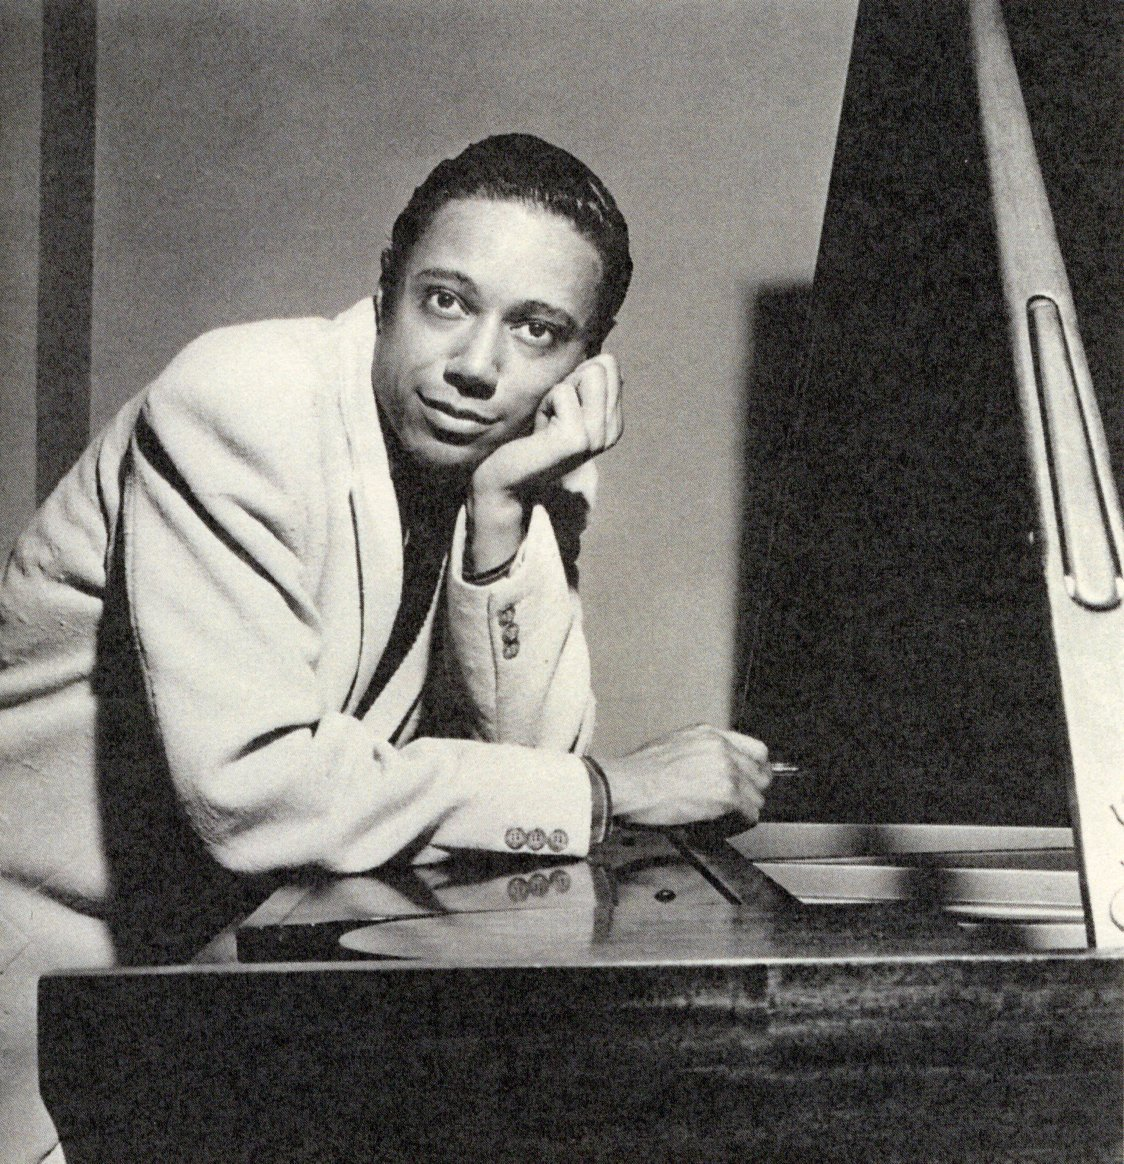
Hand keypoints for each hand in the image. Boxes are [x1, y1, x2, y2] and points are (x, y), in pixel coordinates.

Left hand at [465, 356, 621, 572]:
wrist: (505, 478)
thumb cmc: (528, 436)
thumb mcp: (561, 405)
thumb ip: (585, 384)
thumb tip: (604, 356)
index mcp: (614, 423)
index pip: (609, 365)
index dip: (576, 376)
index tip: (559, 407)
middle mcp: (612, 432)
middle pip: (604, 365)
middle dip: (570, 380)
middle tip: (552, 412)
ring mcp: (597, 437)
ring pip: (591, 373)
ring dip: (558, 391)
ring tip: (547, 419)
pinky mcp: (576, 440)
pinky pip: (562, 392)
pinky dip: (544, 404)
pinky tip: (538, 431)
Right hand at [598, 724, 771, 827]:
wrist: (627, 785)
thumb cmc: (637, 773)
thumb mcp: (672, 746)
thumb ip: (699, 752)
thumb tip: (710, 771)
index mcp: (709, 734)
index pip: (757, 749)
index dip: (755, 770)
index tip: (750, 783)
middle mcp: (722, 748)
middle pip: (762, 775)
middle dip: (751, 793)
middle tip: (737, 807)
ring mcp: (727, 770)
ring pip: (757, 798)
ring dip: (742, 812)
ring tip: (722, 819)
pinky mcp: (727, 794)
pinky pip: (750, 815)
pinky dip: (738, 825)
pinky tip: (720, 826)